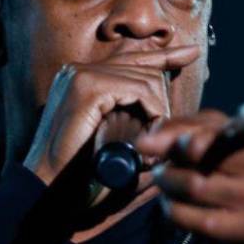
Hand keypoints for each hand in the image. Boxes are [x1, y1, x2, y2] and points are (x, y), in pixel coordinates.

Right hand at [23, 44, 201, 186]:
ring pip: (146, 80)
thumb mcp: (111, 137)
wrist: (50, 190)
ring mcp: (81, 75)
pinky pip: (138, 91)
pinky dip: (150, 114)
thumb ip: (131, 115)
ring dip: (157, 114)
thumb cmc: (81, 172)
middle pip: (144, 69)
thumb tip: (163, 101)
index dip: (165, 56)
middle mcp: (78, 70)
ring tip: (149, 144)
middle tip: (159, 134)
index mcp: (81, 78)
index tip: (192, 53)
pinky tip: (146, 137)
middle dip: (160, 102)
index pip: (132, 58)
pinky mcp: (87, 87)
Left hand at [135, 102, 243, 243]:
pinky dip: (173, 210)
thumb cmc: (242, 163)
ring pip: (194, 185)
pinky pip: (198, 219)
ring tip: (165, 181)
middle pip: (200, 152)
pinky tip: (172, 204)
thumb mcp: (220, 135)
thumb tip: (143, 143)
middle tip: (163, 164)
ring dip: (166, 183)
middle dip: (170, 156)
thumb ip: (180, 129)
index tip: (227, 130)